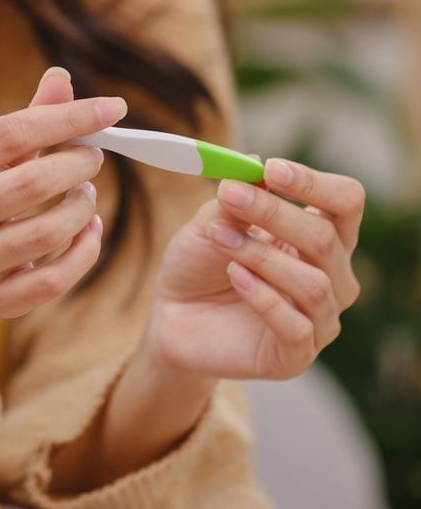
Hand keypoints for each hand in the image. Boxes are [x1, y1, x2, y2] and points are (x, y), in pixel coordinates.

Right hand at [0, 68, 123, 320]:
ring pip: (48, 233)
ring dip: (83, 206)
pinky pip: (57, 278)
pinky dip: (85, 250)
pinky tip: (88, 228)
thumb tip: (62, 78)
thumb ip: (29, 116)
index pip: (10, 133)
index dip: (67, 118)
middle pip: (32, 183)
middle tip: (93, 155)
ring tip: (86, 192)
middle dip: (78, 164)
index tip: (113, 108)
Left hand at [147, 158, 364, 380]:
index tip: (273, 170)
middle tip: (230, 195)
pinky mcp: (296, 355)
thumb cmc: (200, 262)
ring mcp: (318, 319)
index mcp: (319, 236)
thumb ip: (235, 198)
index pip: (345, 203)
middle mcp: (330, 277)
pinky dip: (262, 296)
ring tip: (221, 238)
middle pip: (326, 238)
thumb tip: (256, 163)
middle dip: (275, 212)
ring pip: (313, 283)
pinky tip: (234, 275)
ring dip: (261, 254)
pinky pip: (296, 326)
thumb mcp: (211, 221)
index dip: (315, 184)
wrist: (173, 314)